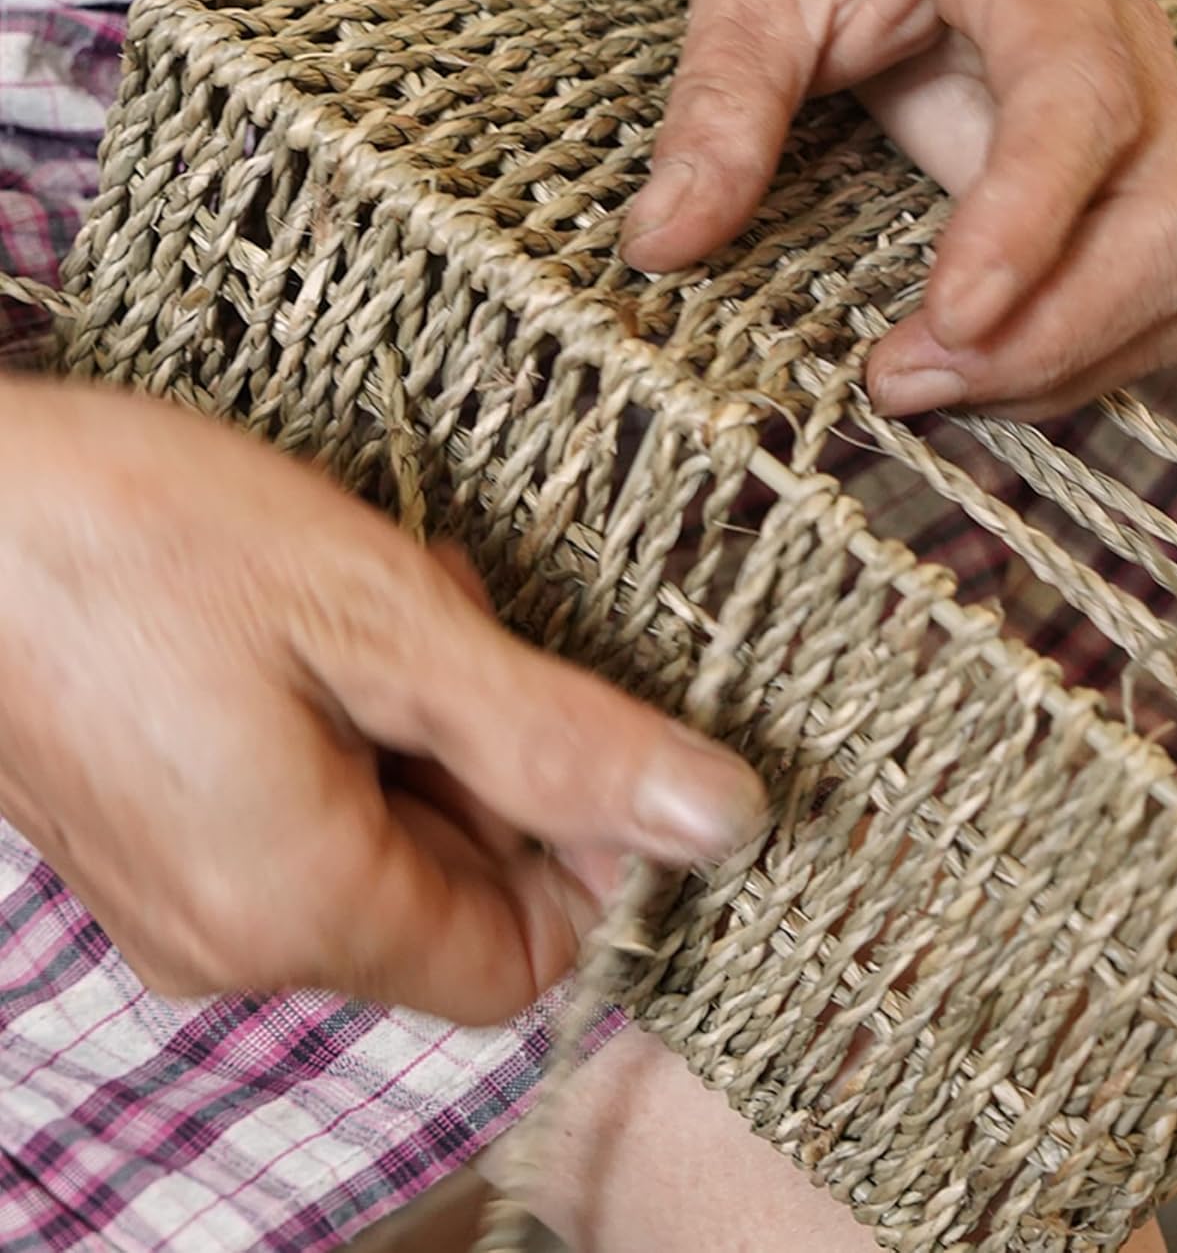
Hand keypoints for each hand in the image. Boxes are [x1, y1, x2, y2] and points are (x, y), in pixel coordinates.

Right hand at [0, 378, 763, 1024]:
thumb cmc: (134, 538)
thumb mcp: (386, 624)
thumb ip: (560, 741)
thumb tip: (721, 819)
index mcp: (300, 911)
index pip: (520, 957)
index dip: (580, 846)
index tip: (575, 716)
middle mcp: (233, 938)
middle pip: (453, 890)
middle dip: (493, 753)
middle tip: (459, 619)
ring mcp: (181, 889)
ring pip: (385, 834)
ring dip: (424, 714)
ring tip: (384, 593)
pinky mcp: (153, 829)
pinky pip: (306, 803)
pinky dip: (352, 714)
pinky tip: (323, 608)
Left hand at [620, 0, 1176, 419]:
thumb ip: (717, 105)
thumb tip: (664, 242)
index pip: (1078, 100)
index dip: (1027, 221)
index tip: (950, 317)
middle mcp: (1126, 48)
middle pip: (1167, 221)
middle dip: (1047, 333)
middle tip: (904, 380)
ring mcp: (1147, 123)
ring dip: (1068, 362)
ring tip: (931, 385)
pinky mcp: (1133, 186)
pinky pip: (1161, 300)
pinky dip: (1085, 362)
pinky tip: (984, 371)